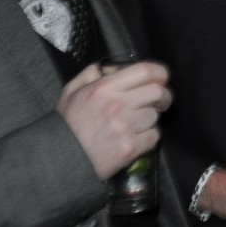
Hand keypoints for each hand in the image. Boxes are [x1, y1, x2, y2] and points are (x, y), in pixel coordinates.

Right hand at [57, 61, 171, 179]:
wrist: (61, 159)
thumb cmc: (67, 125)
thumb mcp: (71, 92)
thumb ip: (89, 74)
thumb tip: (108, 67)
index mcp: (104, 88)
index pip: (144, 70)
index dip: (159, 72)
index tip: (161, 78)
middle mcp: (116, 105)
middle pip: (158, 91)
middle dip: (164, 96)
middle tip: (159, 101)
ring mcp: (124, 127)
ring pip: (155, 116)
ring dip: (150, 119)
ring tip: (136, 123)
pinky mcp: (130, 147)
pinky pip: (154, 136)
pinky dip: (149, 137)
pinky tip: (136, 137)